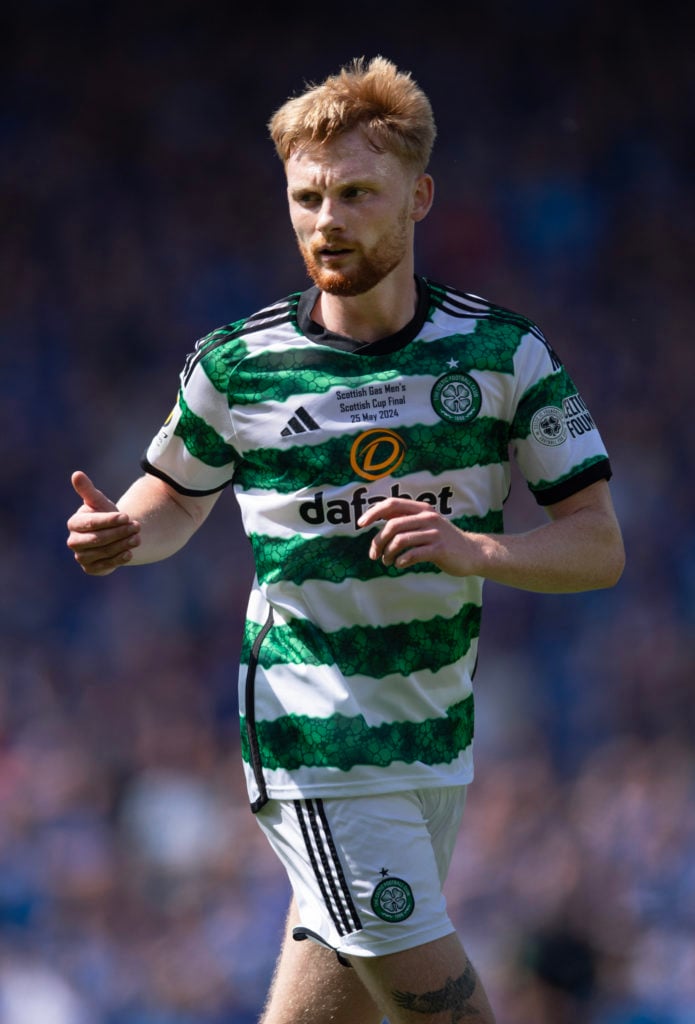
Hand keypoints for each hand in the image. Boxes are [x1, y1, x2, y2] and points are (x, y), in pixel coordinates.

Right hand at [66, 471, 140, 574]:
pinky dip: (119, 559)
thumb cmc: (104, 515)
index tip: (127, 516)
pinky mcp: (91, 569)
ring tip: (137, 538)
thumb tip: (76, 474)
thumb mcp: (98, 502)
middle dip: (119, 533)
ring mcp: (81, 557)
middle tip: (137, 527)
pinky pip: (106, 565)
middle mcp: (74, 541)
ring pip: (104, 552)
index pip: (92, 523)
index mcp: (74, 523)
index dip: (110, 520)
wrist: (112, 535)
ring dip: (123, 544)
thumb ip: (88, 490)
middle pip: (98, 539)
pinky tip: (130, 553)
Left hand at [358, 497, 483, 575]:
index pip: (391, 504)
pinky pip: (412, 554)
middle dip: (378, 541)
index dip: (373, 513)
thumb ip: (406, 520)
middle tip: (374, 555)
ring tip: (387, 562)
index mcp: (422, 509)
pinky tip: (400, 565)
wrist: (472, 553)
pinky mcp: (439, 549)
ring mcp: (434, 533)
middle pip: (392, 525)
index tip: (360, 524)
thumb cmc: (442, 540)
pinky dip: (401, 561)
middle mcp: (428, 517)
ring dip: (388, 554)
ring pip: (400, 540)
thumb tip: (377, 519)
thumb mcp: (425, 524)